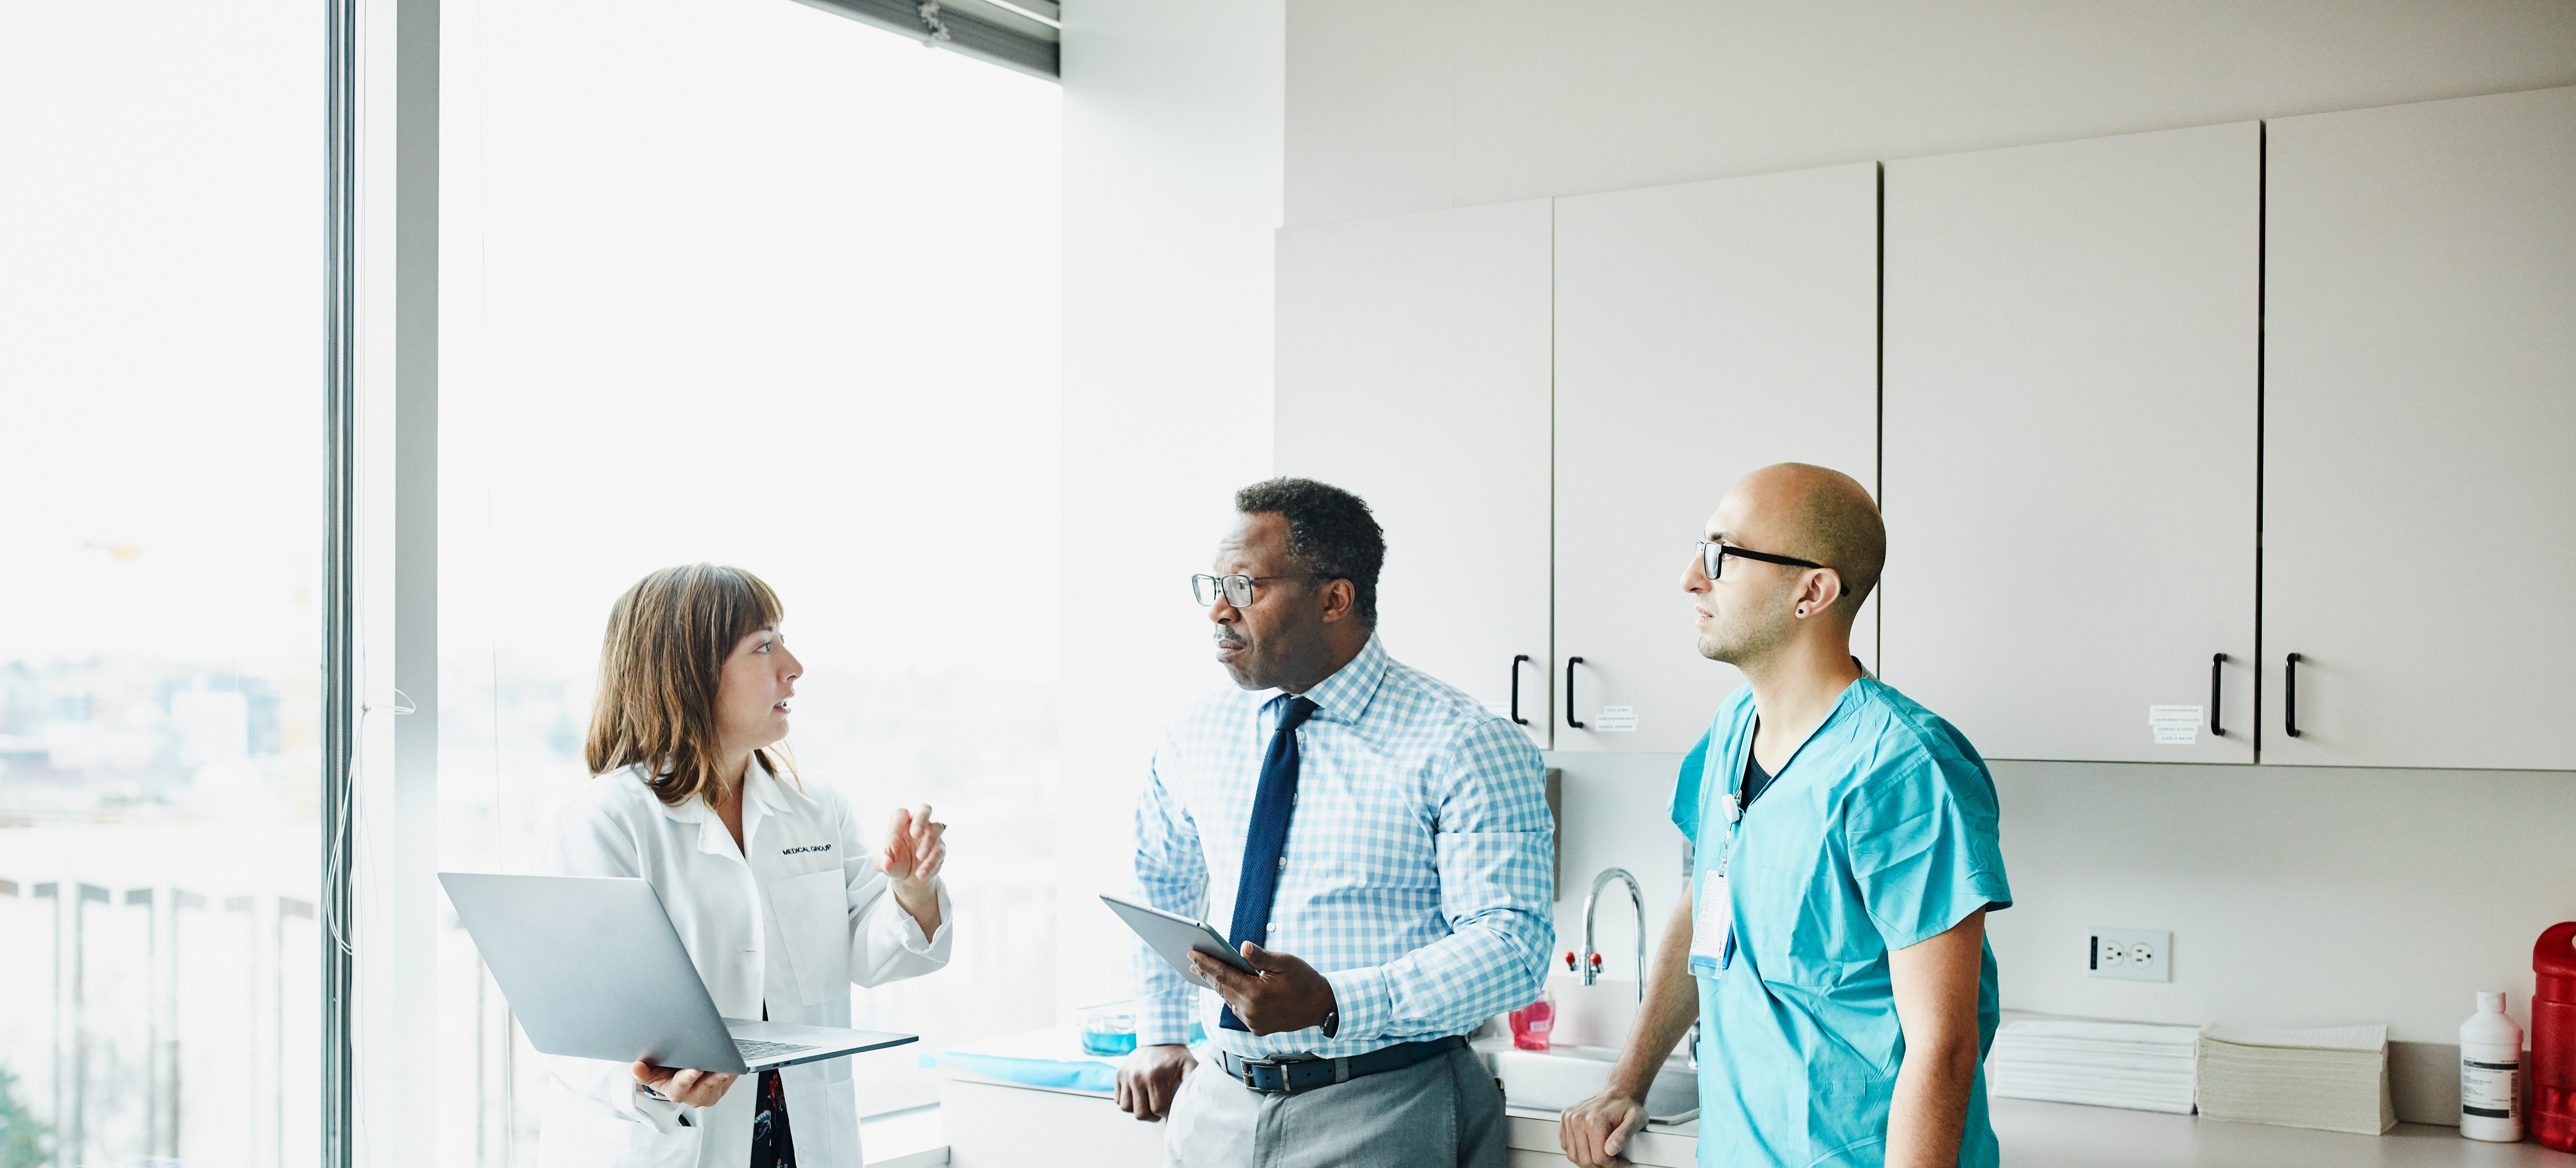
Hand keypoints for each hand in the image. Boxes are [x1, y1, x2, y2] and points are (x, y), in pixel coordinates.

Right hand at [630, 1061, 737, 1108]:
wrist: (676, 1072)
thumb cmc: (665, 1071)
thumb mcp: (651, 1072)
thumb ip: (643, 1072)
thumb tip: (635, 1068)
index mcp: (675, 1092)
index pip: (682, 1086)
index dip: (688, 1078)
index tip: (695, 1069)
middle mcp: (694, 1096)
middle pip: (705, 1087)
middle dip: (712, 1077)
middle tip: (720, 1065)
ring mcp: (711, 1092)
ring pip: (721, 1082)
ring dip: (725, 1072)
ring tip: (730, 1060)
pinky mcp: (724, 1085)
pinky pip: (731, 1077)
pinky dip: (732, 1066)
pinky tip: (732, 1057)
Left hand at [876, 804, 946, 934]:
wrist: (909, 880)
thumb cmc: (893, 865)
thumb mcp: (883, 866)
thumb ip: (882, 861)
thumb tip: (887, 860)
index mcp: (900, 824)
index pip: (900, 814)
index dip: (896, 826)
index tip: (891, 844)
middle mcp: (918, 827)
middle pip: (925, 808)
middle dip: (922, 819)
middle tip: (915, 834)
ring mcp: (932, 837)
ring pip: (938, 828)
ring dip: (930, 845)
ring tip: (919, 862)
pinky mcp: (941, 850)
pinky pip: (942, 851)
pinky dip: (933, 863)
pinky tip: (922, 875)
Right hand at [1114, 1043, 1196, 1120]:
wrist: (1159, 1037)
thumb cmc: (1177, 1057)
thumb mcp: (1190, 1066)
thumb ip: (1195, 1083)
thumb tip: (1198, 1102)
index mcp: (1155, 1076)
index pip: (1158, 1110)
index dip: (1166, 1113)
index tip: (1171, 1107)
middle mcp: (1137, 1076)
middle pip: (1140, 1113)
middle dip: (1152, 1116)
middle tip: (1159, 1109)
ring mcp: (1126, 1074)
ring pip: (1126, 1108)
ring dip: (1138, 1110)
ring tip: (1148, 1104)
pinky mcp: (1119, 1073)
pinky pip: (1118, 1099)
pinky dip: (1128, 1102)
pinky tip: (1139, 1097)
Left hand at [1186, 942, 1336, 1035]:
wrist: (1321, 1007)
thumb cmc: (1304, 980)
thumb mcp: (1284, 962)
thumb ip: (1260, 956)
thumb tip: (1241, 946)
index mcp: (1256, 993)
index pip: (1223, 975)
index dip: (1206, 963)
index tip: (1192, 954)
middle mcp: (1251, 1011)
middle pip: (1222, 988)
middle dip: (1207, 973)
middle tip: (1192, 961)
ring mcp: (1253, 1022)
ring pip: (1228, 1000)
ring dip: (1217, 985)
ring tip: (1205, 972)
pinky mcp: (1257, 1028)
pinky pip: (1238, 1010)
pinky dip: (1231, 997)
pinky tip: (1226, 988)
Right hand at [1558, 1088, 1647, 1166]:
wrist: (1618, 1093)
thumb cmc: (1627, 1107)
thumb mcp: (1635, 1120)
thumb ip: (1624, 1135)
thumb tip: (1611, 1149)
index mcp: (1594, 1121)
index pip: (1599, 1158)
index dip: (1612, 1165)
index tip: (1622, 1163)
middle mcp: (1578, 1119)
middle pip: (1585, 1160)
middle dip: (1600, 1165)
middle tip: (1612, 1161)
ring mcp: (1570, 1118)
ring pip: (1573, 1155)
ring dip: (1587, 1160)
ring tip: (1601, 1155)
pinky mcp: (1565, 1118)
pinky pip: (1565, 1145)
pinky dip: (1577, 1151)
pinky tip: (1589, 1147)